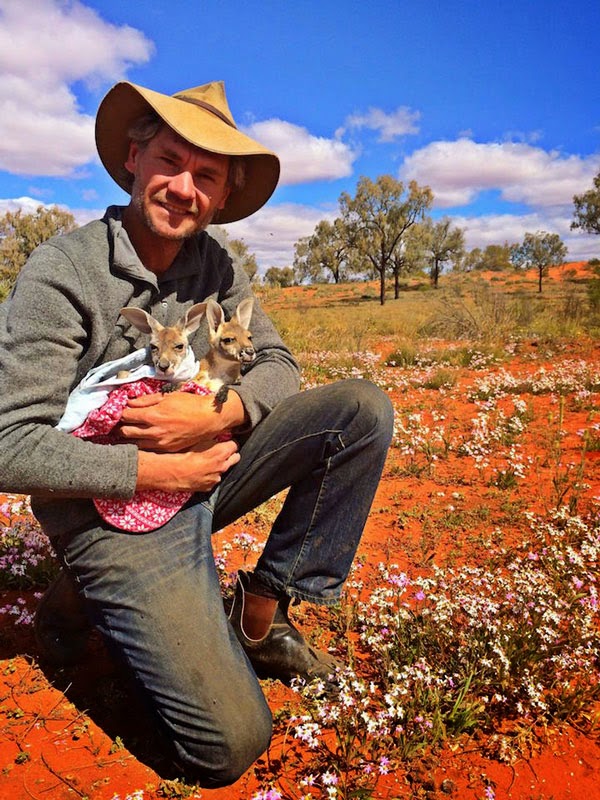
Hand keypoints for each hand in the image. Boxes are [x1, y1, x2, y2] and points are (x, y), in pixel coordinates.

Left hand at [119, 390, 246, 451]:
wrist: (209, 418)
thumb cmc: (190, 404)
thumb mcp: (168, 396)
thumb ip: (147, 400)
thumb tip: (130, 402)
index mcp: (153, 415)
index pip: (126, 415)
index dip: (120, 413)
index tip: (119, 411)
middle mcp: (154, 431)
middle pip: (126, 431)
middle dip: (120, 426)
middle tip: (119, 423)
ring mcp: (160, 442)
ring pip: (135, 443)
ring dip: (129, 437)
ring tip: (128, 432)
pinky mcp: (167, 449)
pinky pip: (148, 448)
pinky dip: (142, 444)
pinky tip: (142, 439)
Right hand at [136, 441, 240, 492]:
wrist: (173, 472)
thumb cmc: (183, 453)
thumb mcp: (198, 440)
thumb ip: (211, 439)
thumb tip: (215, 436)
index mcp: (222, 452)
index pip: (234, 445)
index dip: (229, 443)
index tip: (224, 442)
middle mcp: (223, 466)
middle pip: (235, 458)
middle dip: (229, 454)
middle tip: (220, 451)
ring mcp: (216, 478)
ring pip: (223, 469)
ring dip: (218, 466)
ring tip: (206, 463)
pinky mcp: (208, 487)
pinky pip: (212, 480)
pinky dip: (209, 476)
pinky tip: (199, 473)